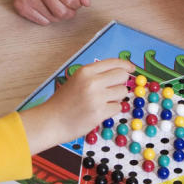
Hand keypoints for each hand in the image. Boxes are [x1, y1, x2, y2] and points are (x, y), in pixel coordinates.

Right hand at [1, 0, 90, 24]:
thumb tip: (86, 3)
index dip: (77, 3)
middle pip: (61, 12)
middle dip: (69, 12)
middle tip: (68, 5)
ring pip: (52, 19)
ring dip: (59, 15)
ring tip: (56, 3)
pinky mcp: (20, 6)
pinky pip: (42, 22)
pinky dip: (48, 17)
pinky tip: (45, 6)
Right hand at [19, 58, 133, 152]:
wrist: (52, 121)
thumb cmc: (64, 101)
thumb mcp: (77, 80)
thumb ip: (96, 75)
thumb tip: (120, 72)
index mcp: (86, 71)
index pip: (114, 62)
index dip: (126, 65)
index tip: (131, 68)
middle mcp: (92, 82)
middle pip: (122, 76)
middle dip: (121, 82)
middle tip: (113, 89)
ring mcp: (97, 98)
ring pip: (122, 92)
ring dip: (117, 97)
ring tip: (103, 102)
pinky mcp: (100, 113)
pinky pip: (118, 107)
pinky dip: (112, 110)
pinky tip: (100, 111)